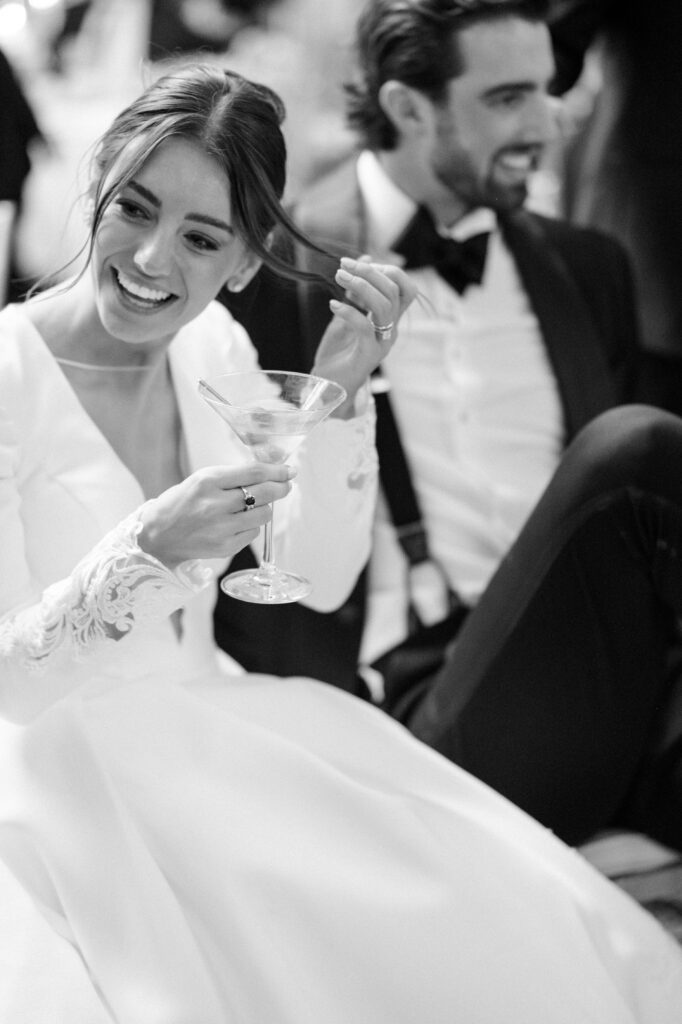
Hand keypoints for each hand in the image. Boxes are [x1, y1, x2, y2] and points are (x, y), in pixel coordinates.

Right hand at [137, 463, 294, 569]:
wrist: (157, 536)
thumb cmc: (181, 503)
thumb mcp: (201, 480)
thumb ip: (232, 476)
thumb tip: (269, 473)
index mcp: (208, 481)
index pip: (253, 473)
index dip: (277, 471)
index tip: (289, 470)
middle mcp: (215, 505)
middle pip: (264, 493)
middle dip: (281, 487)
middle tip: (286, 485)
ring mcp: (221, 528)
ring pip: (263, 514)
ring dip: (266, 507)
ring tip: (255, 505)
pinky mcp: (225, 547)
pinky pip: (253, 533)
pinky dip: (252, 525)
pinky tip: (239, 522)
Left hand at [311, 257, 416, 416]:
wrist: (328, 388)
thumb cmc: (337, 354)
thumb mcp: (345, 315)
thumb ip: (356, 292)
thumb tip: (365, 260)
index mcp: (389, 320)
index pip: (405, 287)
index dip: (386, 270)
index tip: (355, 265)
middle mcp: (390, 330)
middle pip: (394, 291)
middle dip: (369, 272)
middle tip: (342, 267)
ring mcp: (382, 343)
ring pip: (384, 306)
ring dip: (360, 286)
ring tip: (339, 278)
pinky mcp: (369, 355)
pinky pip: (365, 327)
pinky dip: (349, 311)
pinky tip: (332, 305)